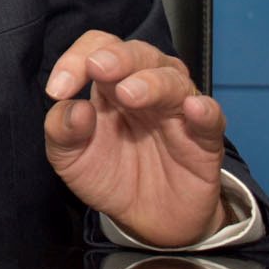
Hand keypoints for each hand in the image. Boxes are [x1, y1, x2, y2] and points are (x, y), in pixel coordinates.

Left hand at [43, 30, 227, 247]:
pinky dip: (205, 110)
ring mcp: (176, 111)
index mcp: (109, 85)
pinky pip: (212, 117)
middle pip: (138, 53)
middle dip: (117, 57)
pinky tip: (194, 108)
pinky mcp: (204, 140)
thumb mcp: (70, 159)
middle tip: (98, 68)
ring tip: (129, 95)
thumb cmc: (109, 175)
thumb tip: (74, 107)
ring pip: (172, 79)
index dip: (76, 59)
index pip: (98, 49)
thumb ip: (62, 131)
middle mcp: (145, 88)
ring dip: (151, 82)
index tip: (57, 90)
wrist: (145, 219)